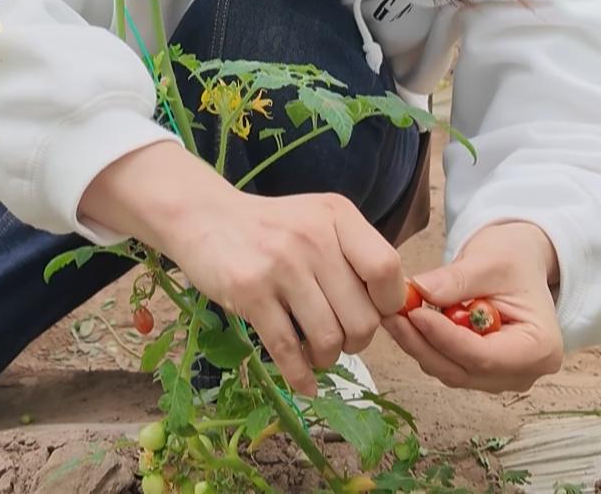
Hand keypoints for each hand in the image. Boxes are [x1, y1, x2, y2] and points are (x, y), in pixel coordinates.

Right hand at [166, 187, 408, 394]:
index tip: (375, 312)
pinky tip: (304, 383)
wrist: (205, 217)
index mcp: (337, 216)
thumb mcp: (319, 221)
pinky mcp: (249, 293)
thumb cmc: (272, 227)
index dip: (388, 304)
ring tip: (317, 351)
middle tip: (341, 338)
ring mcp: (280, 266)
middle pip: (361, 316)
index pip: (386, 269)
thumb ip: (356, 255)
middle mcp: (313, 237)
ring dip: (327, 357)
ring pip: (327, 338)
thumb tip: (395, 311)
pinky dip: (300, 376)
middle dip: (357, 341)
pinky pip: (286, 349)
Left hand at [382, 221, 563, 391]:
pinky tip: (409, 321)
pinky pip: (447, 364)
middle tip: (393, 316)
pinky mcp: (480, 372)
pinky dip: (426, 345)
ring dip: (420, 345)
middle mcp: (523, 373)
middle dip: (424, 344)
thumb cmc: (515, 259)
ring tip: (396, 314)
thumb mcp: (489, 260)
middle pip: (463, 370)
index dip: (445, 338)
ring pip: (450, 370)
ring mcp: (501, 377)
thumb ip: (456, 280)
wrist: (520, 262)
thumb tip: (420, 290)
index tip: (415, 314)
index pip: (484, 356)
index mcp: (540, 349)